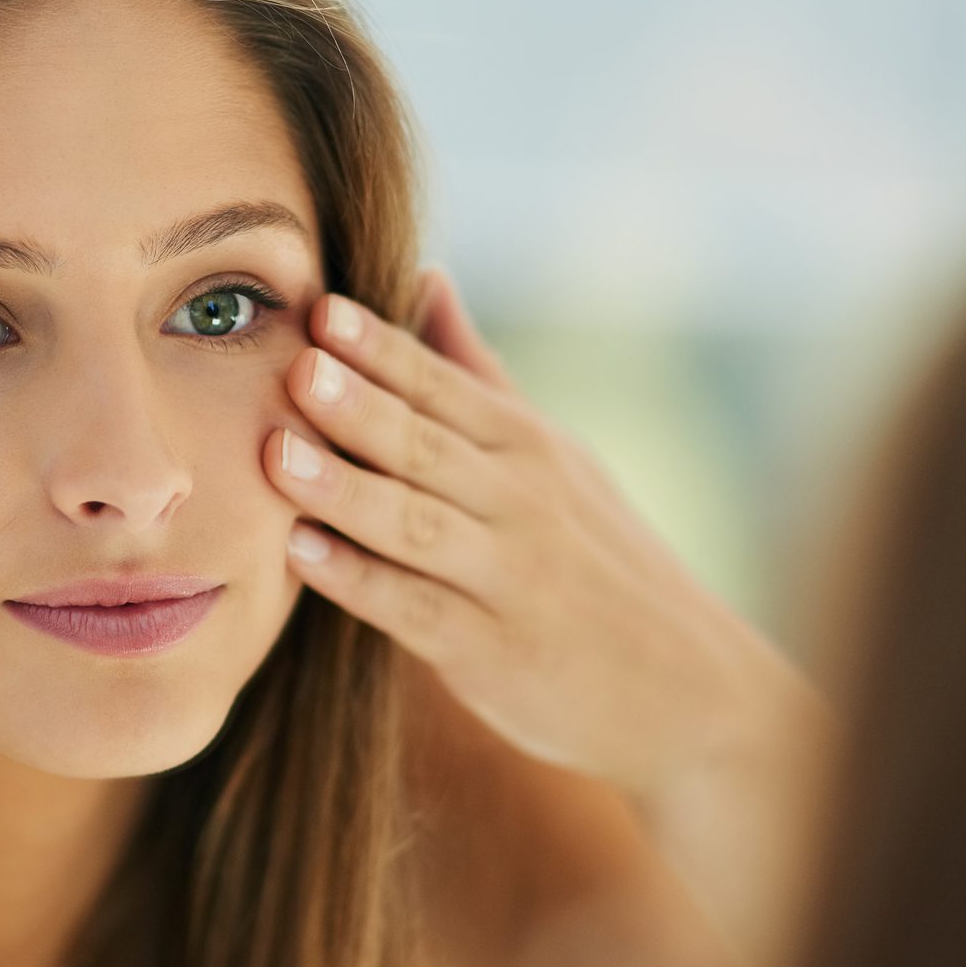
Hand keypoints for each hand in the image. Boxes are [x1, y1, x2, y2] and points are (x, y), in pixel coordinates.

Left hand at [268, 267, 809, 789]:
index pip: (441, 385)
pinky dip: (360, 580)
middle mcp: (520, 501)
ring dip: (346, 488)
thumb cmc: (600, 561)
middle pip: (425, 445)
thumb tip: (426, 277)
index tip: (318, 306)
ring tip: (277, 454)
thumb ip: (478, 371)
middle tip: (295, 364)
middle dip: (359, 405)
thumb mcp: (554, 454)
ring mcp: (508, 576)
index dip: (380, 348)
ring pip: (415, 523)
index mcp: (526, 445)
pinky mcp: (492, 650)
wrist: (688, 689)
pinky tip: (301, 553)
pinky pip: (415, 608)